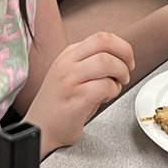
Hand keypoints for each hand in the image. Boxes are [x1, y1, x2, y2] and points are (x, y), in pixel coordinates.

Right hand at [25, 31, 134, 152]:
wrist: (40, 129)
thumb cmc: (60, 104)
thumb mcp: (72, 75)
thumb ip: (92, 63)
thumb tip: (121, 59)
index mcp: (69, 54)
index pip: (101, 37)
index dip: (121, 47)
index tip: (127, 61)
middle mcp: (68, 63)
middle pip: (104, 42)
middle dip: (125, 54)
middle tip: (127, 70)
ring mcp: (70, 79)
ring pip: (106, 62)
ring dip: (120, 74)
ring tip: (116, 86)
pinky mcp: (76, 98)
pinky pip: (104, 86)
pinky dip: (112, 91)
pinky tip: (105, 98)